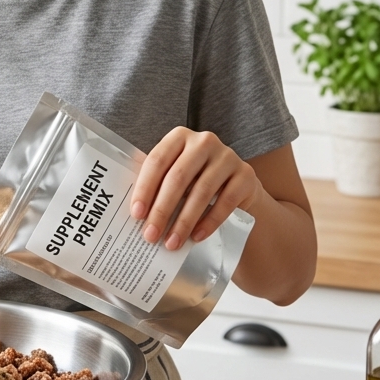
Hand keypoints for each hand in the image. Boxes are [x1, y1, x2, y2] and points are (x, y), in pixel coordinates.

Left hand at [129, 127, 261, 250]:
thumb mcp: (174, 175)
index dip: (145, 188)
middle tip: (150, 235)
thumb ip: (156, 185)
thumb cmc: (194, 181)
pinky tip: (196, 237)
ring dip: (183, 221)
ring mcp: (227, 156)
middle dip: (162, 210)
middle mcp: (204, 141)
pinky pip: (225, 201)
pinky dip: (209, 222)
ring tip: (172, 242)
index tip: (136, 214)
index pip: (157, 161)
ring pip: (200, 192)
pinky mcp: (245, 174)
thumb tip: (133, 213)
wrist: (235, 186)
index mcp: (179, 137)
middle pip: (178, 178)